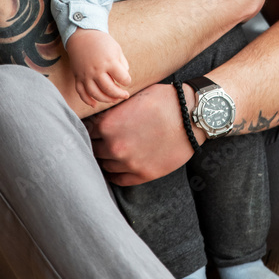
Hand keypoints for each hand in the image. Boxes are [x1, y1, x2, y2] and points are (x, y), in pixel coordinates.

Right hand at [67, 29, 131, 106]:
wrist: (82, 36)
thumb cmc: (102, 42)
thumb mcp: (116, 49)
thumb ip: (122, 63)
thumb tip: (124, 78)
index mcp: (109, 61)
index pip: (123, 78)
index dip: (127, 81)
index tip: (127, 80)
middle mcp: (97, 70)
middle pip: (110, 89)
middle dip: (119, 95)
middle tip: (125, 95)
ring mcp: (86, 74)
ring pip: (96, 94)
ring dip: (106, 100)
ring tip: (114, 100)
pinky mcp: (78, 77)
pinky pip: (81, 92)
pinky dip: (87, 100)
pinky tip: (95, 104)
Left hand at [86, 82, 205, 185]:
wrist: (192, 116)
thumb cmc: (165, 101)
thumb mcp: (133, 99)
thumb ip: (114, 111)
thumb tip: (100, 118)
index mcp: (108, 125)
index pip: (87, 131)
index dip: (90, 128)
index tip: (93, 128)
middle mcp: (114, 147)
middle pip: (93, 150)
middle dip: (96, 143)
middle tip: (100, 141)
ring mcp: (128, 163)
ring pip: (105, 165)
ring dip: (106, 159)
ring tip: (110, 153)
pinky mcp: (143, 174)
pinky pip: (119, 180)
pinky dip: (115, 174)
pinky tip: (116, 167)